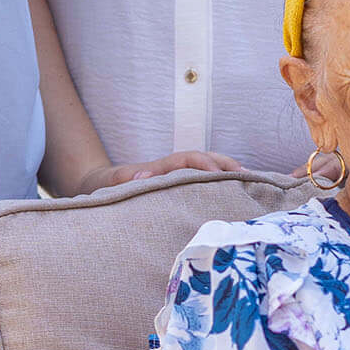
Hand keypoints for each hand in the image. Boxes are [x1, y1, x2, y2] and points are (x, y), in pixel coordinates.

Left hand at [66, 151, 250, 195]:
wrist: (98, 185)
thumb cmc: (105, 188)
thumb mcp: (110, 185)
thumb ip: (123, 180)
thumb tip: (140, 176)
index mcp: (159, 167)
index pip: (186, 160)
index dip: (202, 165)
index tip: (216, 176)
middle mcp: (171, 169)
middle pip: (204, 158)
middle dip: (225, 164)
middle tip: (246, 175)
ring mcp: (176, 176)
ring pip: (207, 168)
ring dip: (228, 172)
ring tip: (251, 182)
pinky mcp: (178, 186)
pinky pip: (203, 181)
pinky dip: (222, 182)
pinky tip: (239, 191)